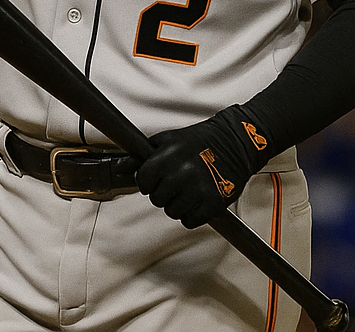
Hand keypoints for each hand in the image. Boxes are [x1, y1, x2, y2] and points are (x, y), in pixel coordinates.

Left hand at [135, 105, 270, 228]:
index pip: (144, 181)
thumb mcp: (169, 139)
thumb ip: (147, 153)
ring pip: (172, 212)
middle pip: (156, 199)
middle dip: (161, 194)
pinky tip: (195, 202)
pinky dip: (190, 215)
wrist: (236, 143)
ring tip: (185, 192)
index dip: (146, 182)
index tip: (152, 182)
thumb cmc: (201, 140)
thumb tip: (125, 167)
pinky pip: (190, 221)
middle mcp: (182, 174)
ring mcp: (198, 191)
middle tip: (172, 186)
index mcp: (168, 157)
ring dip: (176, 205)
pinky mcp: (213, 204)